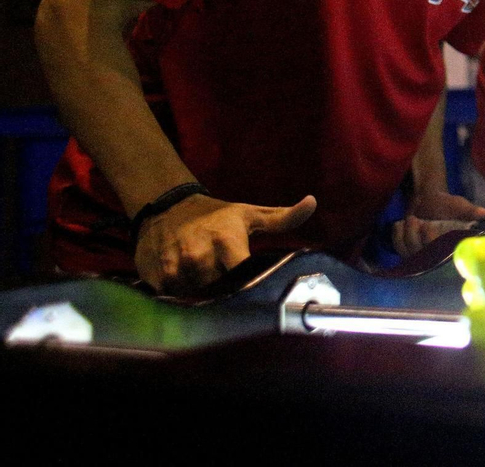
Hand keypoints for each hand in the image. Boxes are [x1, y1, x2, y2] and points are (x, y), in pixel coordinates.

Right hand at [134, 193, 316, 294]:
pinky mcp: (155, 277)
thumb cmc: (215, 215)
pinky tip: (184, 282)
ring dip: (202, 293)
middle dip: (225, 289)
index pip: (243, 274)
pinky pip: (172, 299)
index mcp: (227, 241)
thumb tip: (312, 202)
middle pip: (220, 291)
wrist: (166, 205)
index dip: (249, 285)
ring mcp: (175, 268)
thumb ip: (283, 218)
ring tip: (204, 277)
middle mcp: (199, 255)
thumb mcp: (249, 214)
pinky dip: (180, 295)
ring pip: (196, 297)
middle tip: (224, 278)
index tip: (252, 287)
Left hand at [392, 190, 484, 256]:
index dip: (433, 243)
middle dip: (420, 236)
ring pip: (408, 252)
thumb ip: (480, 213)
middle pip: (422, 256)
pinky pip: (398, 247)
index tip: (431, 226)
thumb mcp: (465, 207)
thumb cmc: (449, 204)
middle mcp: (436, 255)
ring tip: (414, 219)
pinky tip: (401, 223)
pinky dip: (397, 234)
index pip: (441, 258)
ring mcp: (421, 253)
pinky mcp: (407, 248)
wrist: (429, 198)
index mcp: (450, 248)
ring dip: (408, 232)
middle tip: (423, 220)